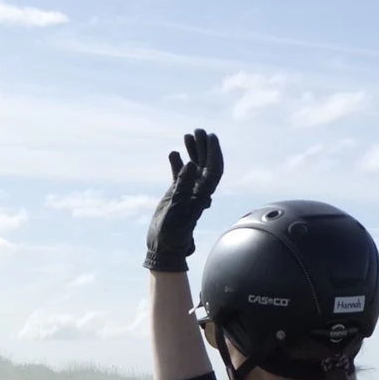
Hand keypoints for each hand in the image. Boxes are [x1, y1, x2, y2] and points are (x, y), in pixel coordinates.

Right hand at [143, 129, 223, 273]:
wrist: (163, 248)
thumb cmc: (172, 233)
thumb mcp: (177, 209)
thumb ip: (183, 186)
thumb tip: (191, 164)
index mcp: (202, 194)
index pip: (214, 169)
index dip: (214, 152)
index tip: (210, 137)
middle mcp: (198, 191)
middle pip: (206, 164)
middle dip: (204, 147)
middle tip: (198, 131)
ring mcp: (187, 192)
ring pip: (193, 167)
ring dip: (192, 151)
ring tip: (187, 136)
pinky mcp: (176, 194)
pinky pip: (179, 175)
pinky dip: (177, 164)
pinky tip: (173, 153)